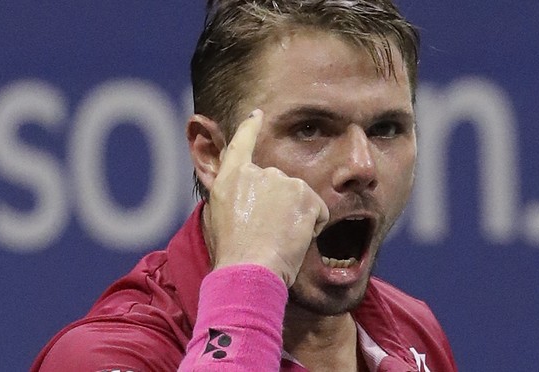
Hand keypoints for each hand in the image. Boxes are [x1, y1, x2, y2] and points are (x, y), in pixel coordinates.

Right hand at [207, 109, 328, 286]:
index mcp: (230, 179)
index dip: (249, 128)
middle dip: (282, 204)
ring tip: (280, 239)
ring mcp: (282, 182)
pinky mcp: (305, 195)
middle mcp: (256, 174)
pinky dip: (313, 225)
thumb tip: (245, 192)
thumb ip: (234, 196)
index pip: (241, 144)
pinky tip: (295, 239)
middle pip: (279, 182)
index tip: (257, 114)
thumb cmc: (234, 255)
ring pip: (300, 197)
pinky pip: (318, 210)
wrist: (249, 269)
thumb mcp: (220, 219)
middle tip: (269, 233)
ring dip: (297, 216)